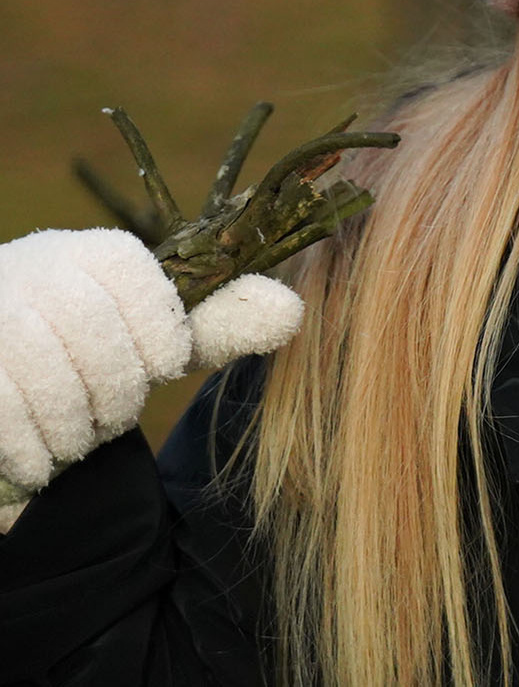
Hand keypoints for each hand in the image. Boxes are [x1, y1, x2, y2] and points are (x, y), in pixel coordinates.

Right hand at [0, 228, 301, 503]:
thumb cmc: (93, 352)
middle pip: (99, 344)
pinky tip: (43, 459)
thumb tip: (294, 309)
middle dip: (115, 397)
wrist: (8, 369)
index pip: (148, 294)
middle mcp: (41, 267)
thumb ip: (220, 322)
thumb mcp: (158, 334)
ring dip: (72, 430)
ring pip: (49, 383)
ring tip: (76, 436)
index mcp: (99, 253)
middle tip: (111, 417)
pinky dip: (32, 451)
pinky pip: (7, 414)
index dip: (161, 345)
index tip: (159, 368)